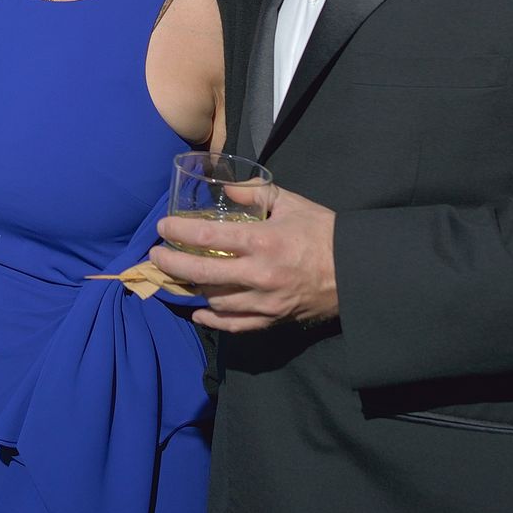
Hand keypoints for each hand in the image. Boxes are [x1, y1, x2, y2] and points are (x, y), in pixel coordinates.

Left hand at [151, 180, 338, 331]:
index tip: (162, 228)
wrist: (358, 271)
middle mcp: (259, 274)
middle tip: (155, 255)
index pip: (208, 236)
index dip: (179, 232)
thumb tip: (225, 187)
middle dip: (172, 263)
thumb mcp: (291, 203)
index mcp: (263, 241)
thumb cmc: (324, 232)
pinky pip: (234, 325)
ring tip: (175, 276)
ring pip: (214, 299)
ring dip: (190, 288)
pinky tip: (198, 311)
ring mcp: (264, 301)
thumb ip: (256, 193)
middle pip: (202, 272)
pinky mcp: (272, 319)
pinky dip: (212, 319)